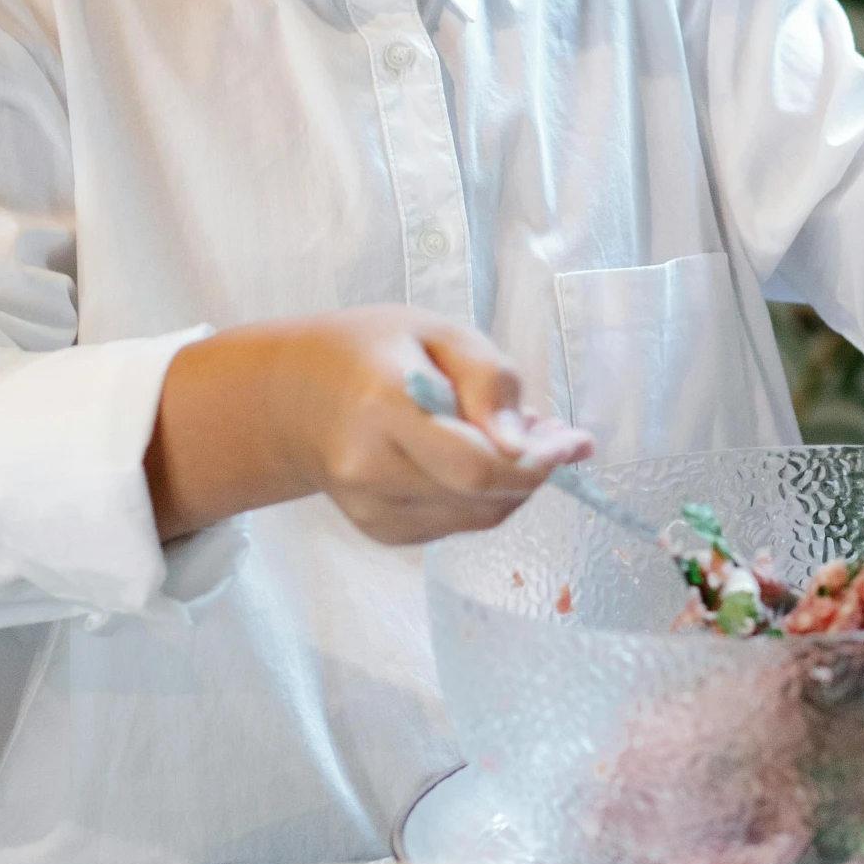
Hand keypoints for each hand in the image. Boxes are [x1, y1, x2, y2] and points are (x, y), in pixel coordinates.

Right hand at [146, 307, 591, 545]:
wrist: (291, 398)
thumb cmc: (368, 351)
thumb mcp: (435, 331)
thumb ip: (489, 378)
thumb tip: (525, 443)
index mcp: (383, 407)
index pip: (475, 466)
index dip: (535, 462)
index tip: (571, 440)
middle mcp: (370, 469)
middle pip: (482, 498)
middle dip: (533, 471)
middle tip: (551, 434)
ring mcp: (370, 509)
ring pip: (478, 517)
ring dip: (514, 485)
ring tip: (510, 438)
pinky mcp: (380, 531)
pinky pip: (457, 524)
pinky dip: (484, 498)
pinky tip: (476, 459)